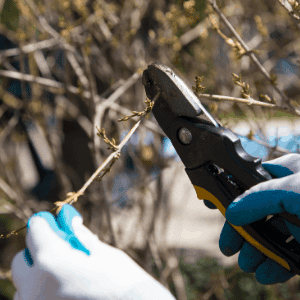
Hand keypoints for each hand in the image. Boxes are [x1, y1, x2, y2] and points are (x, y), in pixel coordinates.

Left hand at [12, 204, 174, 299]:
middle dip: (39, 250)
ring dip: (39, 273)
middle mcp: (36, 288)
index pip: (35, 231)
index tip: (53, 222)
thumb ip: (81, 238)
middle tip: (61, 248)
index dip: (45, 223)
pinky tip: (67, 289)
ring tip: (67, 272)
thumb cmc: (124, 282)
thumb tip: (71, 224)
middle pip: (22, 261)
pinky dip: (43, 291)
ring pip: (25, 285)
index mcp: (51, 262)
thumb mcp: (103, 253)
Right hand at [220, 153, 299, 283]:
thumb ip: (259, 197)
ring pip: (272, 236)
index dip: (232, 199)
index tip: (218, 213)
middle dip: (243, 232)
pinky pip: (290, 253)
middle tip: (230, 248)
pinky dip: (278, 264)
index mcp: (287, 174)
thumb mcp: (295, 189)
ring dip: (258, 251)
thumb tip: (232, 211)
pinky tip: (269, 273)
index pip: (249, 185)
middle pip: (257, 213)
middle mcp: (293, 195)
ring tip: (248, 264)